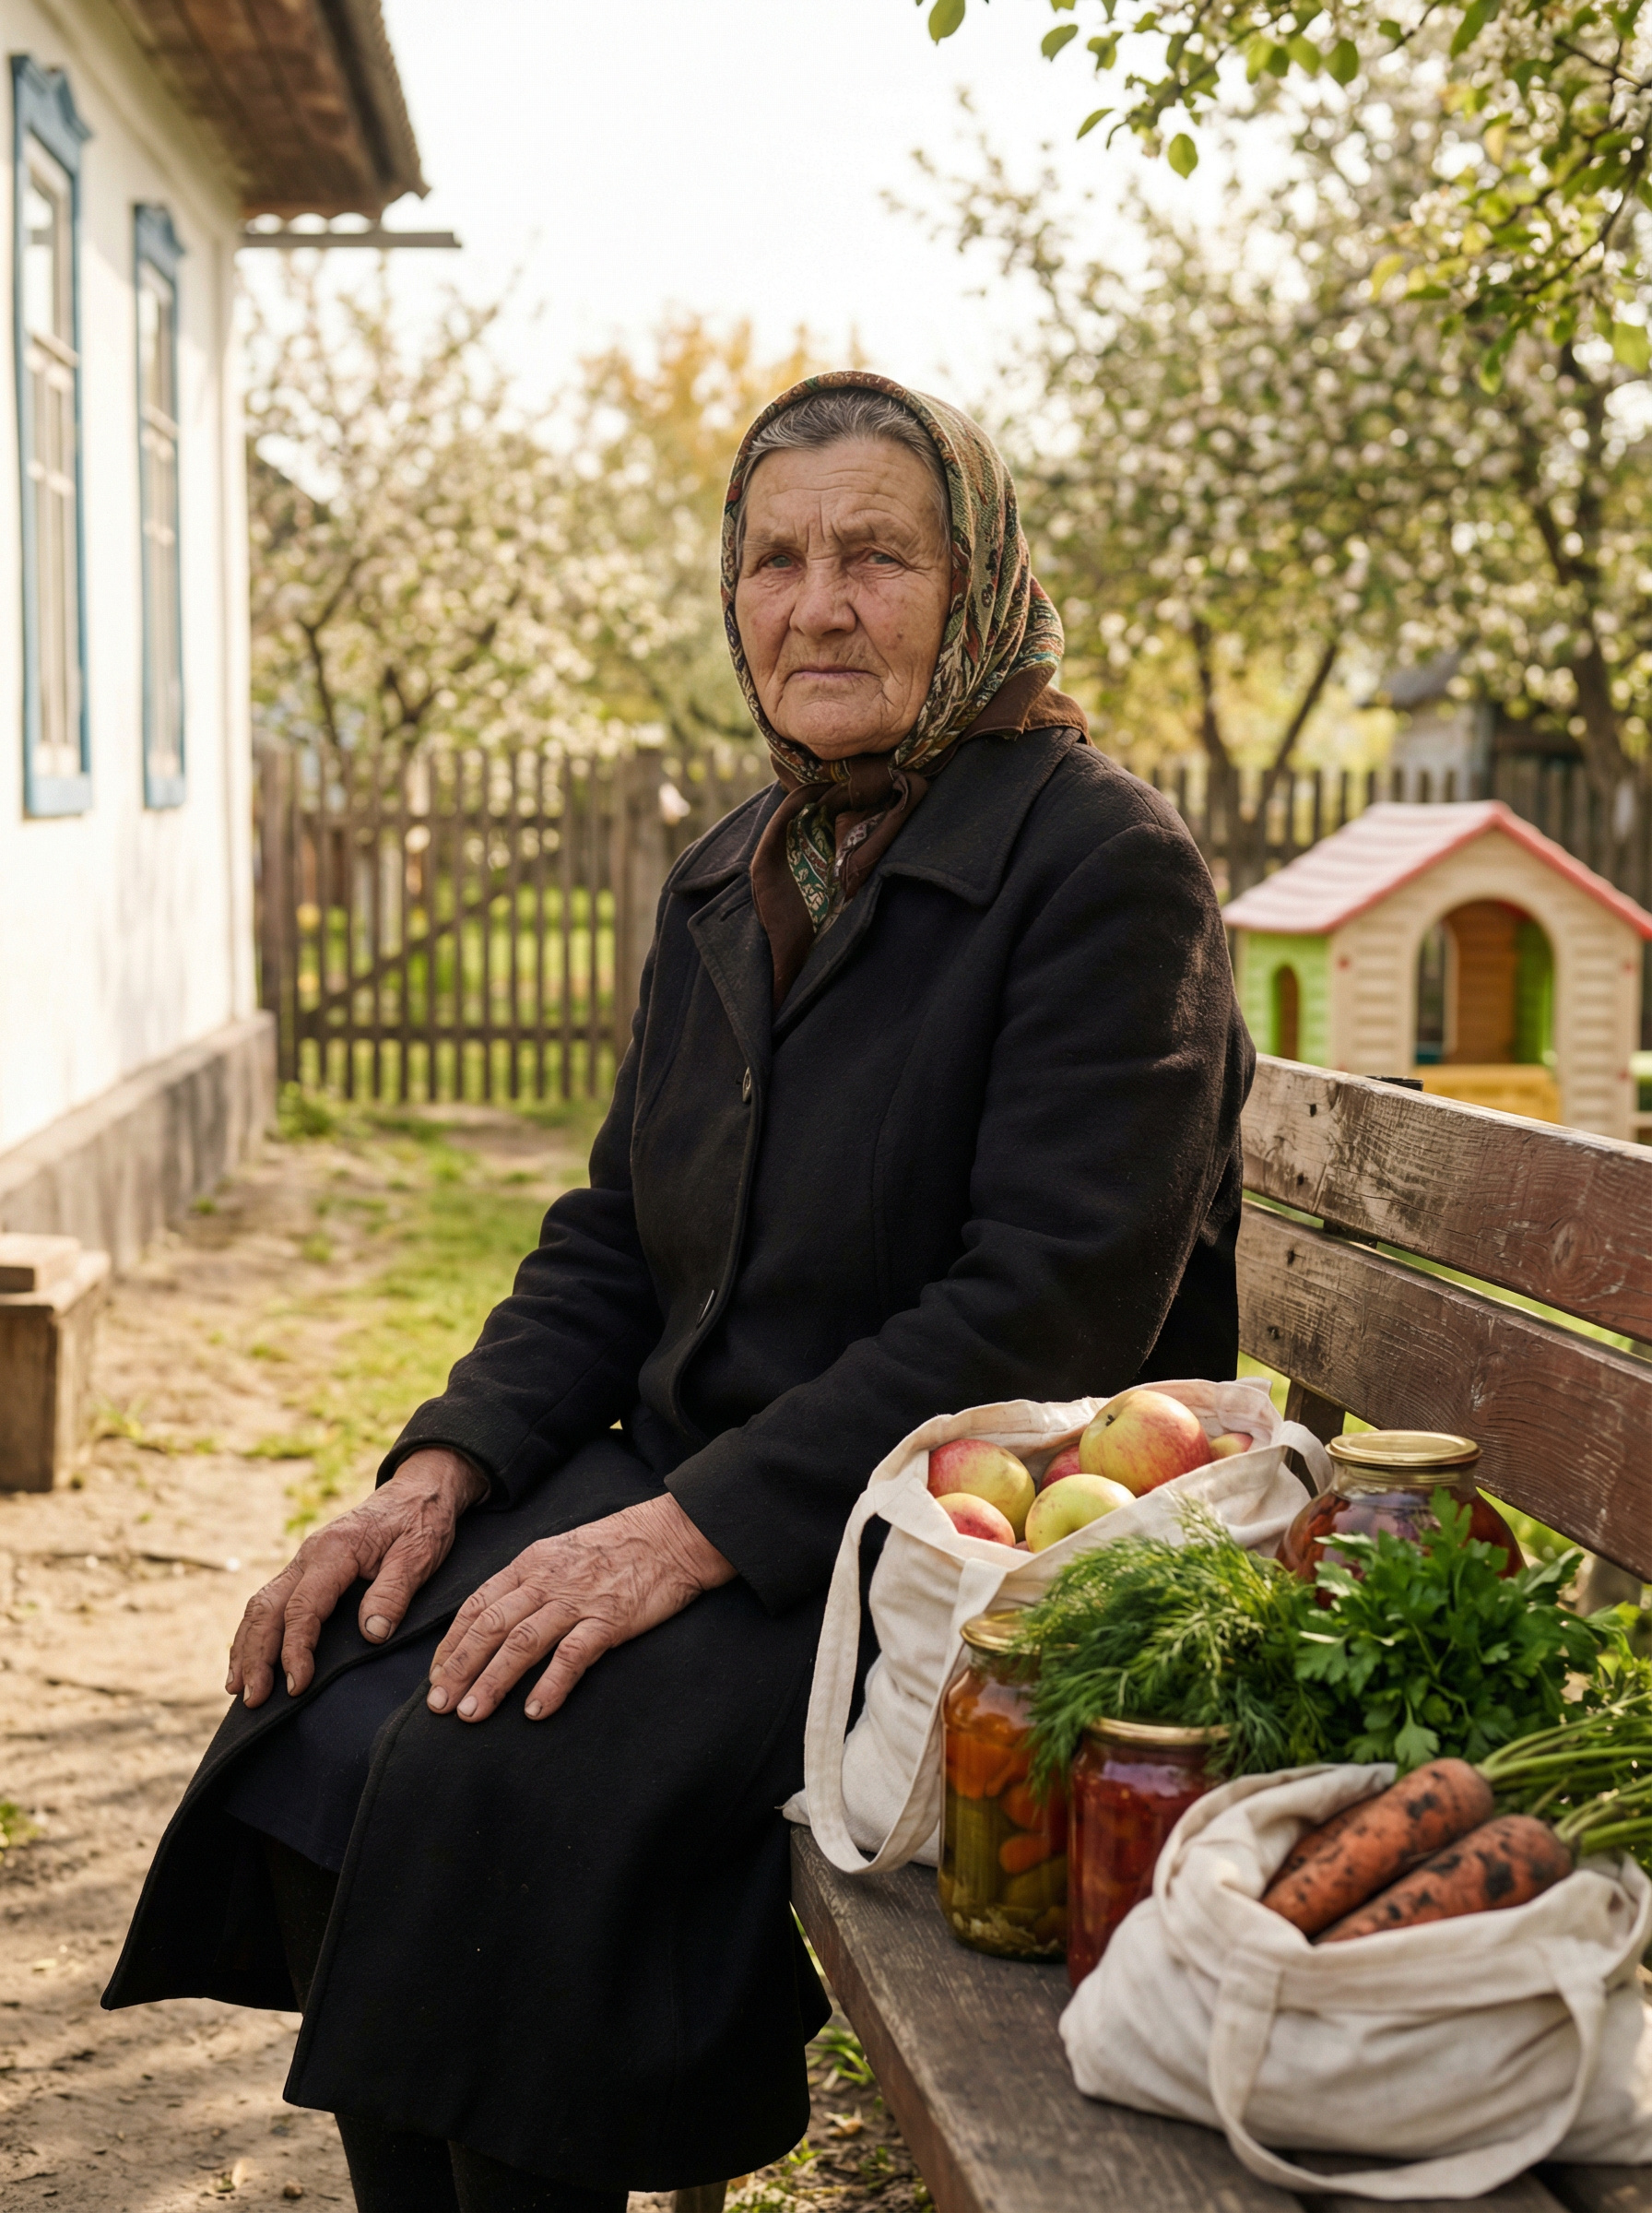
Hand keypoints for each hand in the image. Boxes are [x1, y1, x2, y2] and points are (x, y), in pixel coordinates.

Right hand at [227, 1448, 488, 1707]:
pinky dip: (254, 1632)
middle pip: (267, 1608)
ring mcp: (303, 1562)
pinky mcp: (306, 1570)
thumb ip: (394, 1592)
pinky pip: (270, 1601)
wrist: (418, 1489)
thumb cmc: (421, 1522)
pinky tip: (248, 1659)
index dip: (296, 1650)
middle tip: (253, 1699)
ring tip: (238, 1689)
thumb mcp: (419, 1554)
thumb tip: (370, 1634)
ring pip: (260, 1605)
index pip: (303, 1608)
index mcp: (334, 1551)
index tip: (297, 1686)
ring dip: (246, 1647)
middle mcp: (308, 1555)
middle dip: (256, 1656)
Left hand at [426, 1492, 733, 1724]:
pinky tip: (535, 1711)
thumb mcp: (563, 1552)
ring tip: (472, 1714)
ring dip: (492, 1681)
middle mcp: (547, 1581)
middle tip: (440, 1705)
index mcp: (531, 1563)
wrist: (673, 1535)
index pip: (478, 1606)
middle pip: (490, 1627)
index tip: (436, 1675)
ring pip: (521, 1644)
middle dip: (460, 1668)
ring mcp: (578, 1600)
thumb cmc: (619, 1546)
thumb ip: (531, 1581)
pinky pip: (572, 1656)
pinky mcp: (609, 1620)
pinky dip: (551, 1684)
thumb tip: (498, 1619)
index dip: (453, 1643)